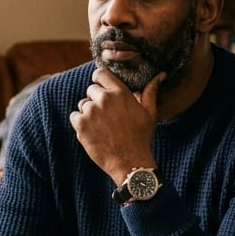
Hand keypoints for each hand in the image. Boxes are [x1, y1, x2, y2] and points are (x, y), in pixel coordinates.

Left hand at [70, 67, 161, 183]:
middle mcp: (104, 99)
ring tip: (102, 126)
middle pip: (91, 90)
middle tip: (107, 115)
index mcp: (120, 93)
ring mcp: (91, 111)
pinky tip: (93, 132)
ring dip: (89, 112)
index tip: (102, 88)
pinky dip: (80, 123)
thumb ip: (150, 91)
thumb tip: (160, 75)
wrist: (130, 162)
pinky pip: (74, 116)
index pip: (100, 73)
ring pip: (83, 104)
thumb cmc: (141, 137)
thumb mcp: (149, 112)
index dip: (99, 80)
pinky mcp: (81, 125)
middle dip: (97, 99)